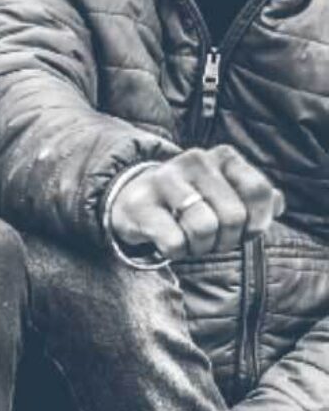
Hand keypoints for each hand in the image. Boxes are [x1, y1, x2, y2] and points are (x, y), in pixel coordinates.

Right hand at [108, 146, 284, 259]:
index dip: (257, 223)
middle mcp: (196, 161)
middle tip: (214, 244)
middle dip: (227, 241)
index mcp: (223, 157)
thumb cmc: (189, 200)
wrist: (132, 199)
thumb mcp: (226, 192)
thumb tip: (278, 205)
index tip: (244, 234)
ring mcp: (165, 180)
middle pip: (232, 216)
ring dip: (201, 248)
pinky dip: (177, 253)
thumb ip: (257, 197)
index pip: (258, 190)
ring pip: (204, 229)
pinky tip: (171, 246)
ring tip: (193, 245)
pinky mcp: (141, 205)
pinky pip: (174, 242)